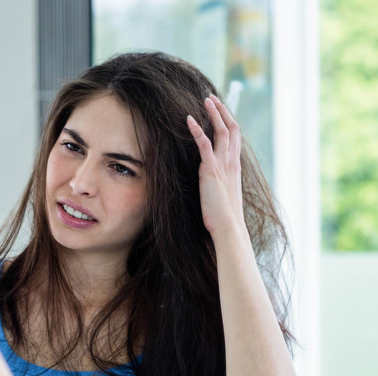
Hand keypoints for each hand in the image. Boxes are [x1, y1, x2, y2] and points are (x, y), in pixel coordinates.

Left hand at [187, 95, 245, 237]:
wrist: (229, 228)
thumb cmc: (224, 217)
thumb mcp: (223, 195)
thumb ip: (219, 183)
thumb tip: (213, 181)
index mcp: (235, 167)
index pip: (235, 138)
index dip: (228, 122)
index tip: (220, 110)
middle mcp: (232, 163)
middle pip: (231, 129)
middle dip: (222, 111)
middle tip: (211, 98)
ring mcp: (223, 165)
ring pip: (221, 132)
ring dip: (213, 114)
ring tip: (205, 100)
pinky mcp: (211, 170)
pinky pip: (205, 145)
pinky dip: (197, 130)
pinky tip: (189, 120)